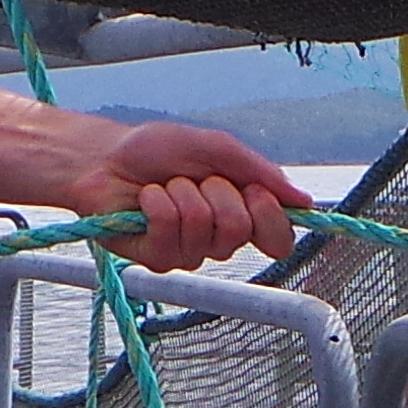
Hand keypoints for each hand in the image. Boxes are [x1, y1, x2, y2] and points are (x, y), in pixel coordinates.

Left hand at [78, 121, 309, 270]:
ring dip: (183, 194)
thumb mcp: (216, 148)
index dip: (271, 218)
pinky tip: (146, 198)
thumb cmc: (157, 151)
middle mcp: (217, 240)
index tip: (253, 190)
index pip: (278, 240)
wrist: (104, 156)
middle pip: (240, 232)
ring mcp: (187, 253)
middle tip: (196, 179)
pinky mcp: (156, 259)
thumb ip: (261, 172)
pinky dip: (157, 202)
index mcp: (239, 215)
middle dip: (217, 192)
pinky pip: (170, 231)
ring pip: (203, 229)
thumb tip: (303, 201)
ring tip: (165, 186)